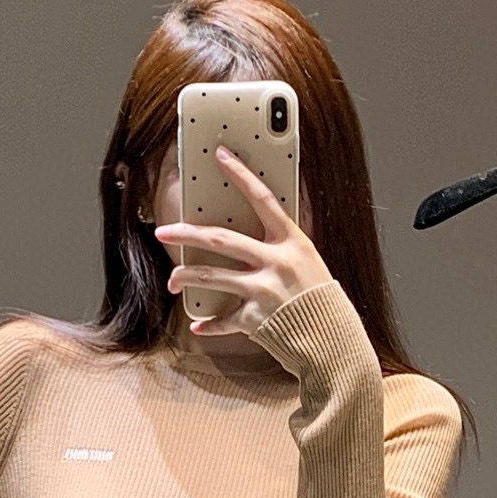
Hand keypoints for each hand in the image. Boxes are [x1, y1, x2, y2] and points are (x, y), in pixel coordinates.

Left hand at [154, 145, 334, 336]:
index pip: (263, 199)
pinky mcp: (255, 319)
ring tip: (172, 279)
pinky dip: (209, 325)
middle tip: (164, 231)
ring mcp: (263, 291)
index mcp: (292, 242)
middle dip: (187, 234)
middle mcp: (276, 263)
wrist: (332, 341)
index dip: (241, 175)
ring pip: (211, 277)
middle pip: (221, 240)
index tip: (221, 156)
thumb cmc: (320, 300)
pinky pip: (224, 319)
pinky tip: (197, 325)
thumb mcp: (307, 263)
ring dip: (185, 277)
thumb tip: (247, 237)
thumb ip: (280, 248)